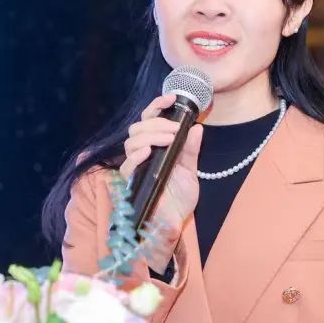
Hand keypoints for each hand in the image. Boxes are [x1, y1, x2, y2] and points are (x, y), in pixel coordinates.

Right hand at [119, 93, 202, 271]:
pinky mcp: (131, 184)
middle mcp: (142, 155)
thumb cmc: (179, 199)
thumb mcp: (190, 171)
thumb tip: (197, 127)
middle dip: (156, 123)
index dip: (157, 106)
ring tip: (169, 139)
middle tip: (175, 130)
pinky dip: (136, 156)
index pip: (148, 120)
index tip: (171, 97)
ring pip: (131, 142)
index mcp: (154, 148)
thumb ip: (191, 150)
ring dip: (151, 135)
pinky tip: (149, 152)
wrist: (174, 224)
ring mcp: (135, 168)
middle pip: (137, 128)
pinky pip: (126, 166)